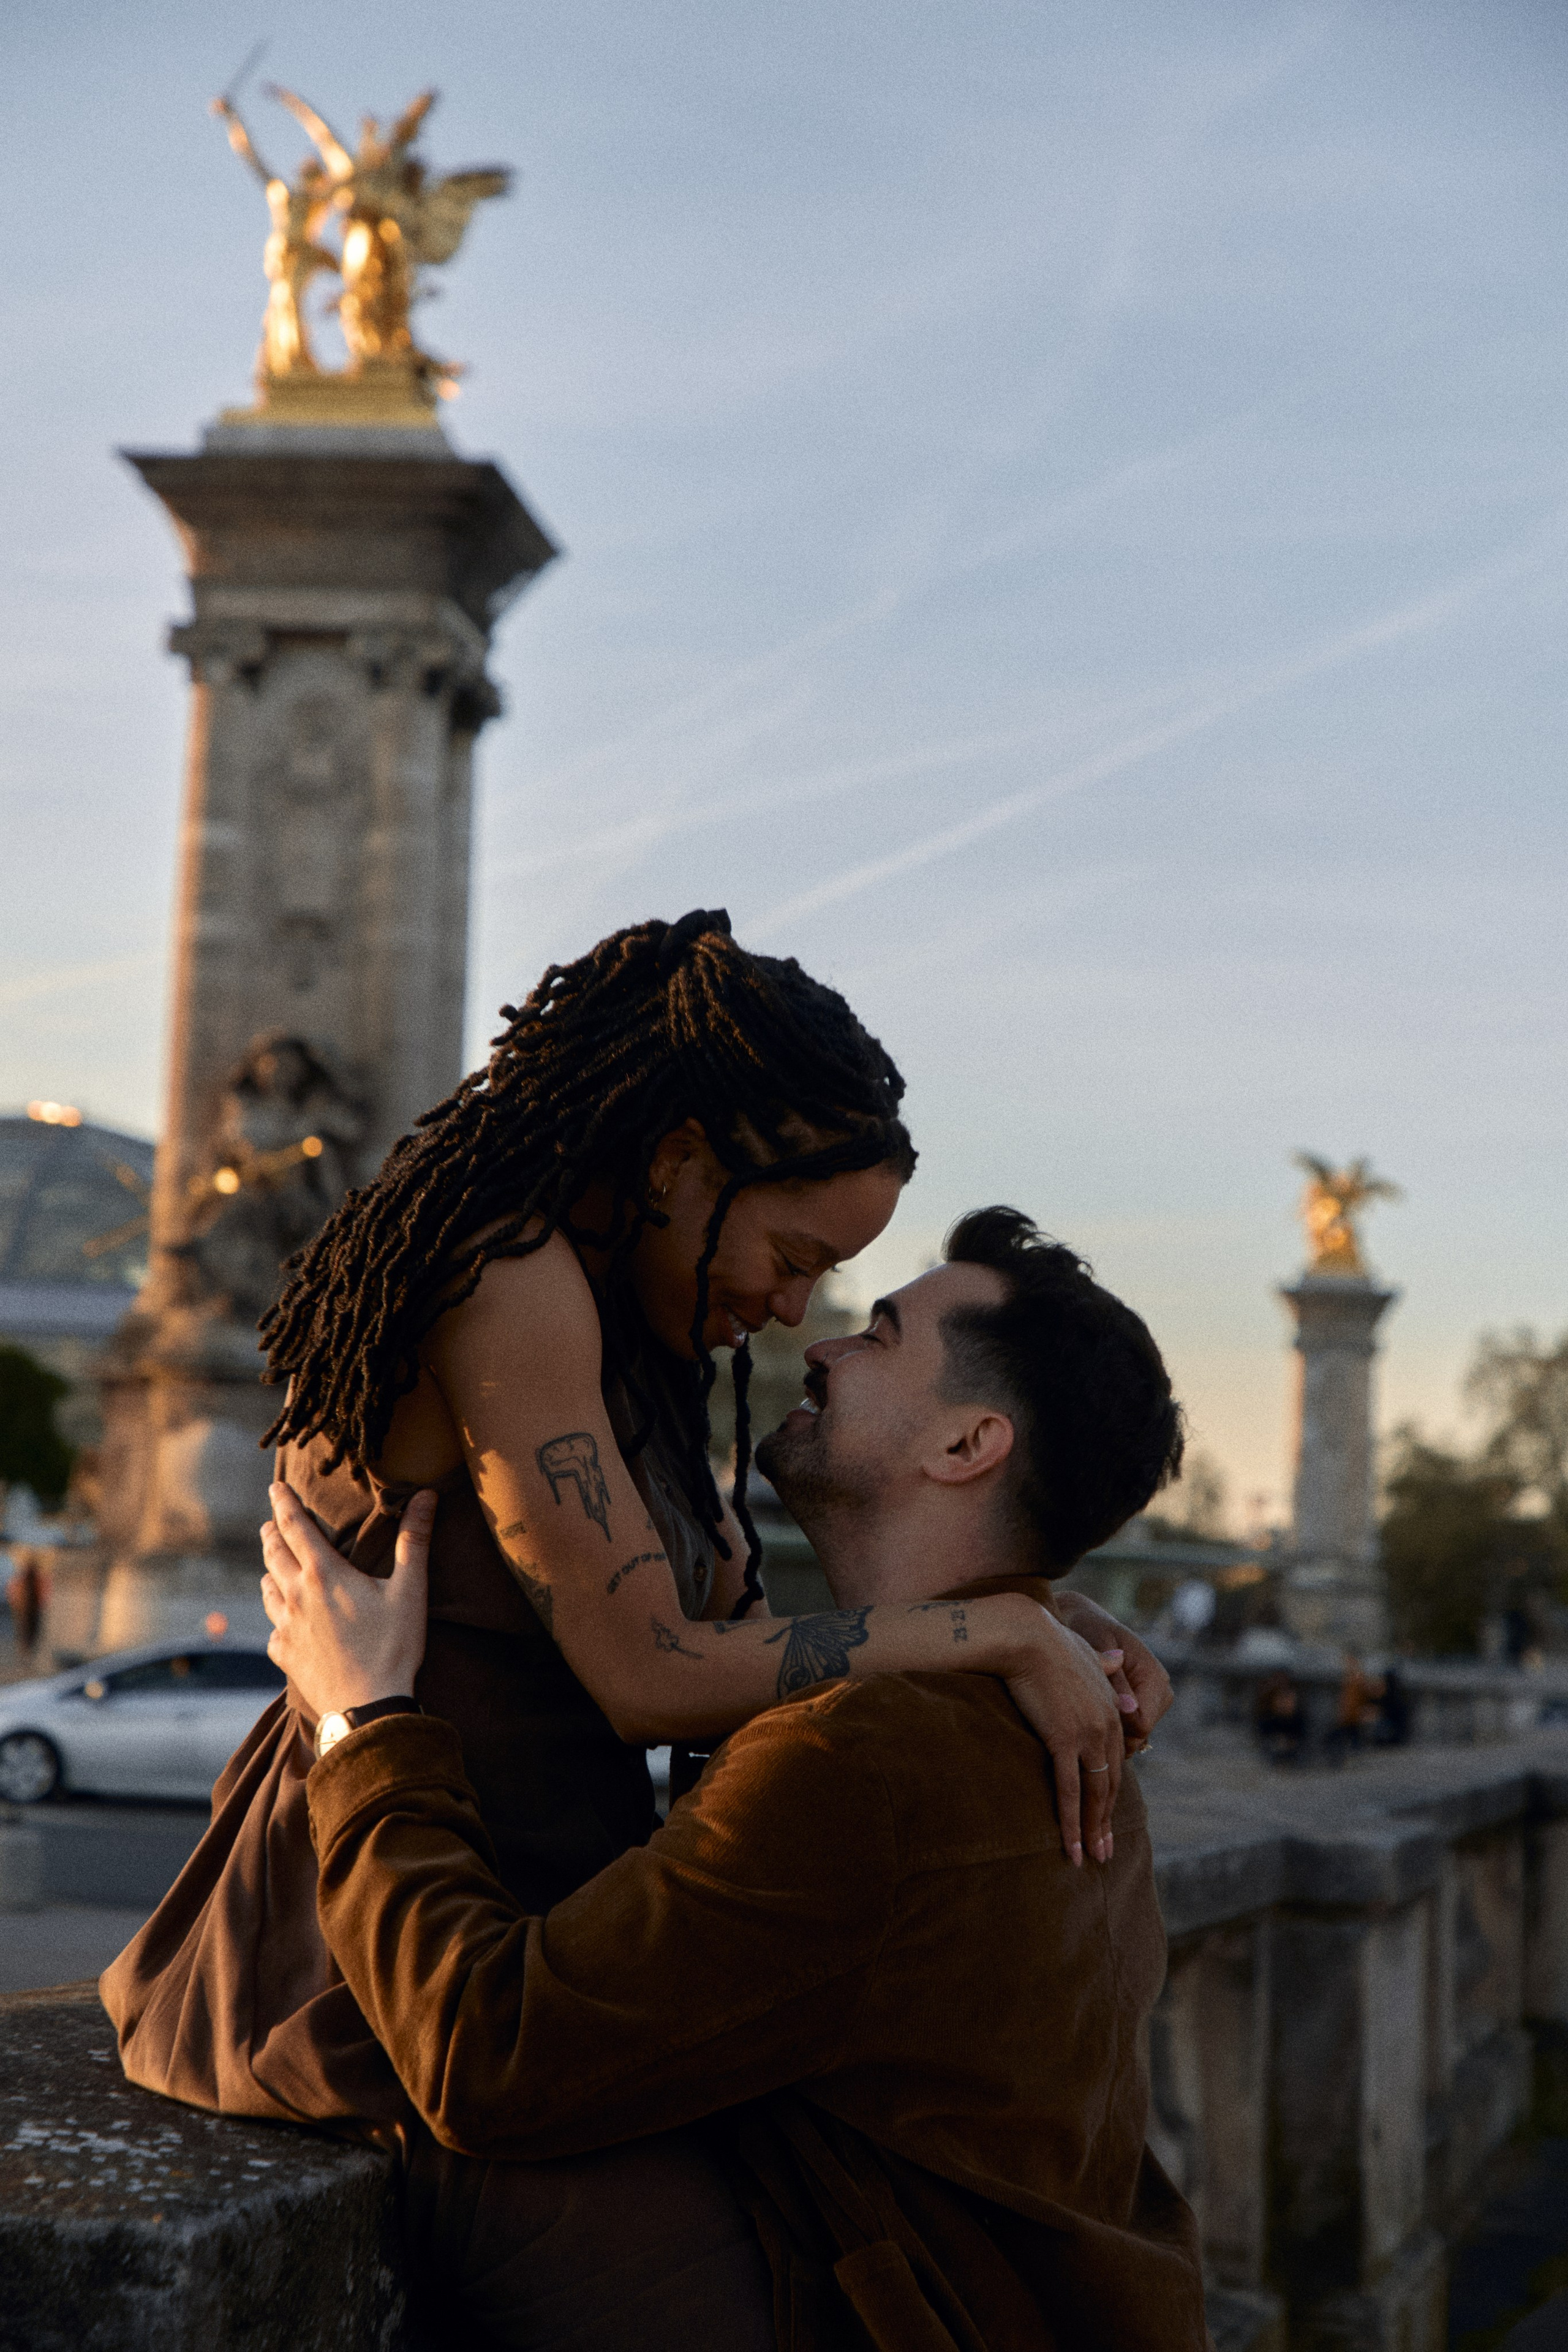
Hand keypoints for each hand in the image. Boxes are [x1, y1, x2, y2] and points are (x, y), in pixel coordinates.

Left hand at [260, 1481, 434, 1721]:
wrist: (366, 1706)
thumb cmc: (391, 1646)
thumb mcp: (410, 1591)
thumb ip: (414, 1541)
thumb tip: (425, 1495)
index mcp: (324, 1573)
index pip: (295, 1526)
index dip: (284, 1503)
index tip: (276, 1487)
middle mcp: (296, 1595)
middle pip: (274, 1554)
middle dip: (272, 1533)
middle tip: (271, 1522)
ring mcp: (286, 1627)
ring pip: (267, 1590)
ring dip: (270, 1572)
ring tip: (273, 1568)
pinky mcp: (284, 1654)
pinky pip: (273, 1629)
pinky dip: (276, 1619)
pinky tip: (283, 1623)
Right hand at [1002, 1606, 1126, 1868]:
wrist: (1026, 1635)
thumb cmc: (1047, 1638)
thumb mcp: (1084, 1650)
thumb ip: (1103, 1662)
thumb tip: (1119, 1657)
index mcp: (1111, 1709)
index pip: (1115, 1762)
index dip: (1111, 1792)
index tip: (1106, 1816)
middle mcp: (1107, 1726)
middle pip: (1110, 1785)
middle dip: (1106, 1821)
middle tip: (1105, 1851)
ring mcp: (1088, 1735)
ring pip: (1094, 1794)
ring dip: (1093, 1830)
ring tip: (1092, 1858)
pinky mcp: (1064, 1740)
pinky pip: (1069, 1791)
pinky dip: (1071, 1822)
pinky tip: (1072, 1847)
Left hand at [1051, 1589, 1172, 1750]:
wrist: (1085, 1620)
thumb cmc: (1088, 1630)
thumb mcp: (1097, 1647)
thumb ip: (1113, 1679)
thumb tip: (1129, 1708)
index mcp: (1154, 1676)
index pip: (1142, 1724)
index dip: (1115, 1730)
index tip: (1084, 1722)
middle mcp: (1161, 1690)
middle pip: (1139, 1734)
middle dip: (1111, 1733)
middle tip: (1078, 1723)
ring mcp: (1153, 1699)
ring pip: (1134, 1735)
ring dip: (1109, 1731)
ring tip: (1080, 1717)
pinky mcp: (1142, 1703)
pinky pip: (1128, 1729)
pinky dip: (1109, 1727)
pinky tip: (1087, 1718)